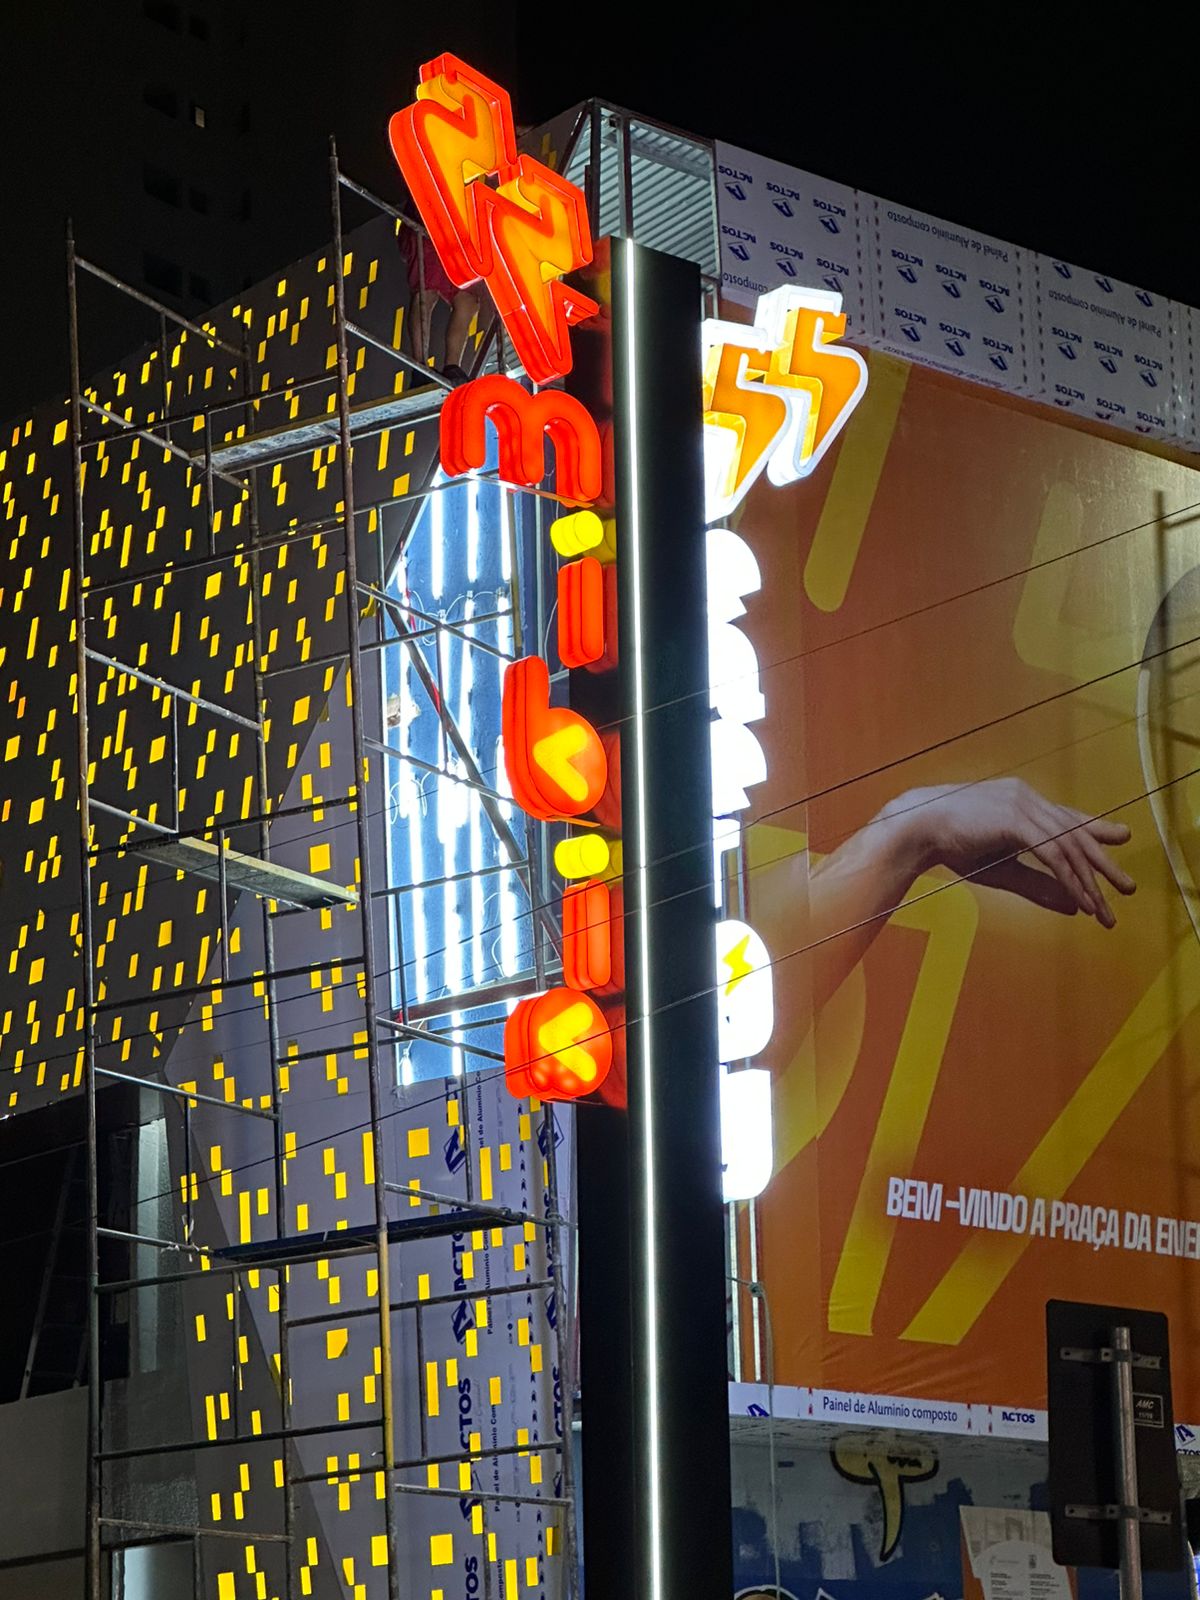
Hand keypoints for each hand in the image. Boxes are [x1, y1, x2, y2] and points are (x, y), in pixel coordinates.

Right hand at [884, 779, 1135, 926]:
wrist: (916, 829)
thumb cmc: (951, 845)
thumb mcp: (1001, 868)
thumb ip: (1037, 884)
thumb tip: (1072, 905)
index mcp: (1020, 801)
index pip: (1066, 817)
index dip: (1094, 830)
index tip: (1119, 838)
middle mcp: (1027, 798)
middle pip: (1076, 831)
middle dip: (1103, 862)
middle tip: (1127, 887)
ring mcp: (1023, 805)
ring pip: (1069, 845)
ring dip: (1090, 879)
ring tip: (1106, 906)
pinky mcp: (1016, 820)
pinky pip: (1053, 853)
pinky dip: (1070, 878)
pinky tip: (1082, 898)